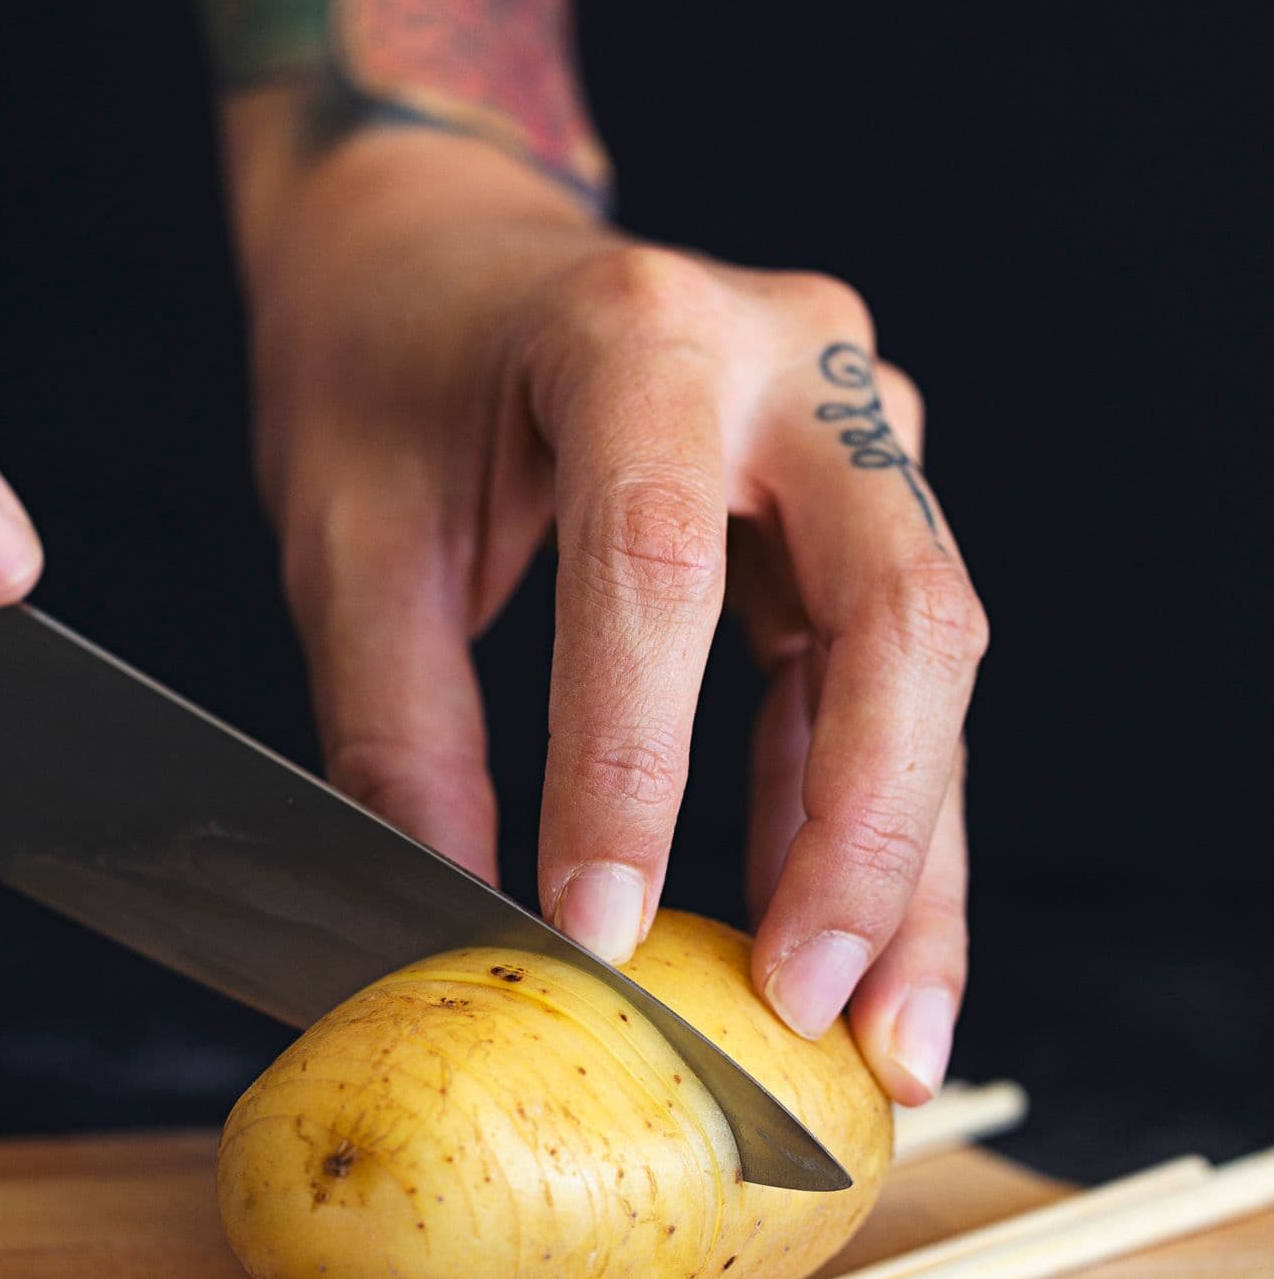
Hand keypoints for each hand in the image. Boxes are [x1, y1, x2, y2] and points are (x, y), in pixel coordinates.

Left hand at [240, 123, 986, 1104]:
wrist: (441, 240)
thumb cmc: (383, 363)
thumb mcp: (348, 533)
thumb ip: (399, 724)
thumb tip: (455, 916)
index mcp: (638, 335)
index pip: (659, 566)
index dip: (632, 767)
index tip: (597, 931)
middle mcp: (789, 358)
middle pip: (895, 612)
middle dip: (868, 837)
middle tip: (817, 1012)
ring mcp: (855, 416)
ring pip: (930, 660)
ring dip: (909, 858)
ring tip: (882, 1037)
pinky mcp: (867, 490)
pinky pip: (892, 673)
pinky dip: (869, 814)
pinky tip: (841, 942)